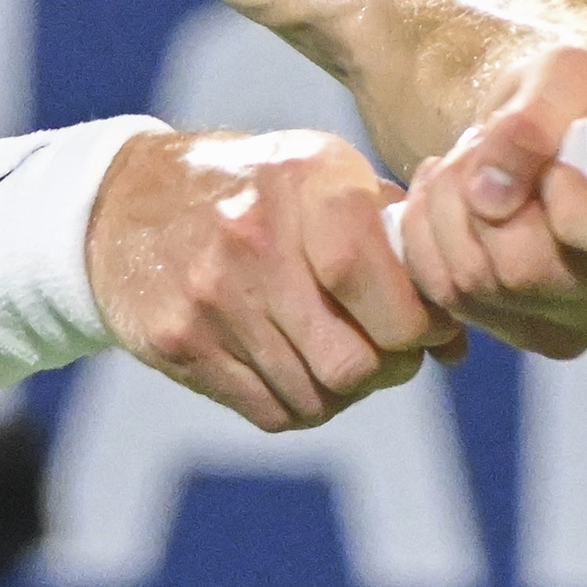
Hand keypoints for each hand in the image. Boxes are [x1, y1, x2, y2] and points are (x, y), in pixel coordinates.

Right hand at [87, 129, 463, 430]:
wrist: (129, 200)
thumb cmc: (255, 188)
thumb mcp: (322, 175)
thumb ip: (394, 236)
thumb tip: (458, 333)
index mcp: (304, 182)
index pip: (370, 277)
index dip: (416, 321)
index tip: (427, 326)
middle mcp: (252, 236)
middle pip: (352, 360)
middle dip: (389, 368)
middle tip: (390, 351)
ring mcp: (210, 295)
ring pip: (317, 396)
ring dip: (346, 389)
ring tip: (341, 352)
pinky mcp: (180, 342)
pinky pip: (272, 411)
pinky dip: (301, 404)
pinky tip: (297, 365)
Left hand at [393, 46, 586, 357]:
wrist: (543, 130)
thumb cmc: (575, 98)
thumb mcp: (563, 72)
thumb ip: (536, 117)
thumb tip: (491, 193)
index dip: (580, 210)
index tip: (558, 169)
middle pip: (536, 272)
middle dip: (485, 194)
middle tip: (486, 146)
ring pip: (481, 284)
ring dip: (449, 207)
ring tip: (469, 163)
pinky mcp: (534, 333)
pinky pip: (450, 296)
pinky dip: (428, 237)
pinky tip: (452, 200)